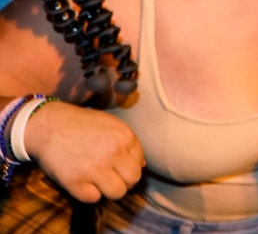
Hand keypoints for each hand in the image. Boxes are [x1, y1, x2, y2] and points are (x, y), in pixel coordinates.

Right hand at [25, 101, 144, 202]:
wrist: (48, 125)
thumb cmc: (81, 125)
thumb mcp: (110, 125)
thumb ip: (129, 144)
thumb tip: (143, 165)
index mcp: (124, 137)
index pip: (139, 164)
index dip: (128, 167)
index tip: (116, 165)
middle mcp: (113, 153)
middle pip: (133, 180)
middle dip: (123, 181)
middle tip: (110, 177)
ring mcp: (94, 168)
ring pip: (117, 193)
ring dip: (108, 189)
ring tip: (97, 180)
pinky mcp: (75, 181)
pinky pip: (93, 198)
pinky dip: (87, 193)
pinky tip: (81, 181)